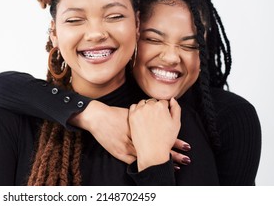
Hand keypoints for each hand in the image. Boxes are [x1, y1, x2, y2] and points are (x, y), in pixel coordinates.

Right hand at [69, 100, 188, 165]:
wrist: (97, 118)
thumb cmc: (114, 115)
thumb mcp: (132, 114)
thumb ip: (144, 117)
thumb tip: (157, 116)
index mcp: (141, 127)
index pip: (161, 135)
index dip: (174, 142)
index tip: (186, 145)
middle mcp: (136, 138)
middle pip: (157, 147)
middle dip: (172, 154)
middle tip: (186, 159)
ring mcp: (128, 147)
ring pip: (148, 156)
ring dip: (161, 162)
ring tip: (176, 168)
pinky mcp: (120, 153)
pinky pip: (134, 161)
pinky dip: (144, 166)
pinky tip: (152, 170)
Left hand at [129, 98, 180, 170]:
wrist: (152, 152)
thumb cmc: (165, 139)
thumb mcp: (176, 123)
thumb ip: (176, 108)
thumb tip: (172, 99)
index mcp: (161, 106)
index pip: (163, 102)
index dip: (164, 109)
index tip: (163, 117)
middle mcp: (149, 106)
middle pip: (153, 101)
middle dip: (155, 108)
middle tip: (156, 120)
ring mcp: (139, 110)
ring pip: (143, 103)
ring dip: (146, 107)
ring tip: (148, 119)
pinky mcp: (132, 116)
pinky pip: (134, 107)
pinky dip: (137, 109)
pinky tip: (141, 117)